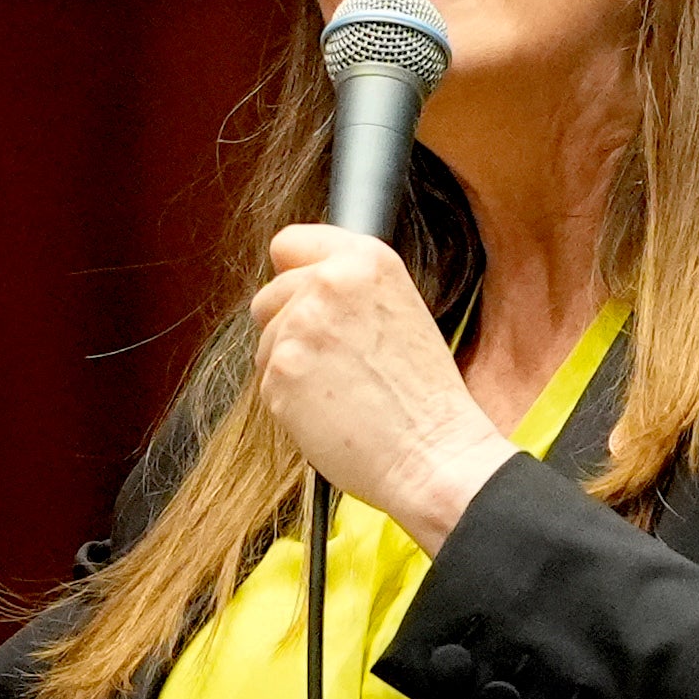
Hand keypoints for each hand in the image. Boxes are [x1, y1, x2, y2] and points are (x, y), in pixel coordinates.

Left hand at [252, 227, 512, 547]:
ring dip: (290, 368)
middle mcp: (328, 282)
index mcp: (366, 260)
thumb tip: (299, 284)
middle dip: (288, 328)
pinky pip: (266, 383)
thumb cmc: (425, 398)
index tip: (304, 297)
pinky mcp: (281, 371)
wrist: (433, 454)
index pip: (291, 243)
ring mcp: (300, 326)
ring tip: (341, 392)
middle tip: (337, 364)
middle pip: (269, 296)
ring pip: (265, 342)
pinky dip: (289, 403)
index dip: (293, 274)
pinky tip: (329, 414)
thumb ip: (351, 290)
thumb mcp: (402, 312)